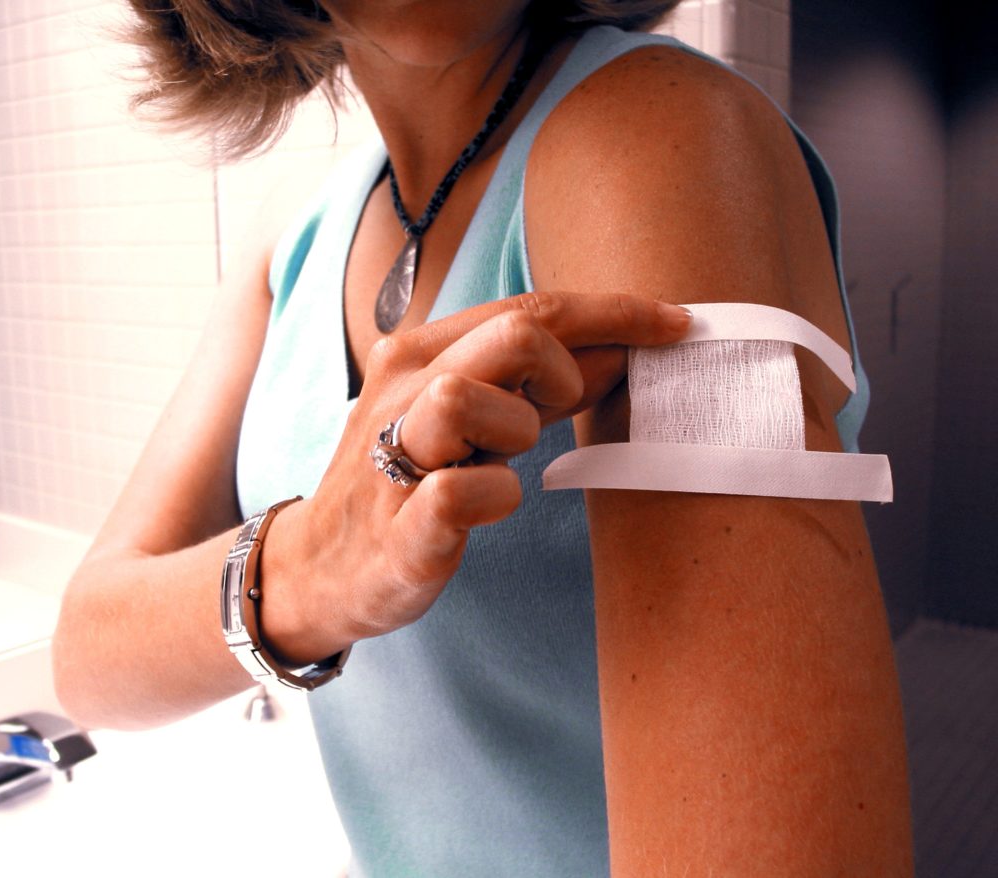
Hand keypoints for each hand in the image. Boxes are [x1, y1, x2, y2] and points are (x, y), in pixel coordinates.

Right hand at [259, 292, 690, 663]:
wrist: (321, 566)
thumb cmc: (409, 480)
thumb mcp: (475, 416)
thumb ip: (540, 382)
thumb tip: (624, 348)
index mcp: (421, 350)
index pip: (532, 306)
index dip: (614, 311)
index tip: (677, 324)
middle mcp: (402, 386)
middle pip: (516, 332)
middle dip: (567, 369)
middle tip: (560, 413)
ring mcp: (394, 453)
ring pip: (469, 396)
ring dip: (517, 430)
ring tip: (500, 460)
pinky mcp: (399, 523)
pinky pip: (461, 491)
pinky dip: (494, 496)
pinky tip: (486, 506)